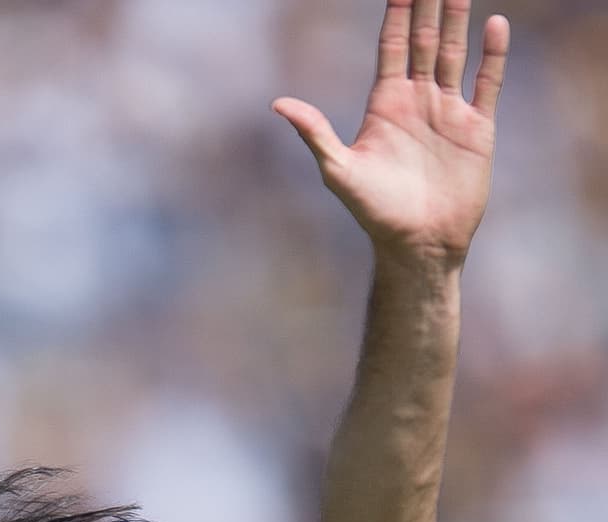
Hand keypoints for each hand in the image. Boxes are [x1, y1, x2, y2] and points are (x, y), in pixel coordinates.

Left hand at [273, 0, 508, 266]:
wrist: (418, 246)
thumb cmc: (375, 213)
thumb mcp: (340, 171)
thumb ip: (315, 133)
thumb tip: (278, 104)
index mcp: (385, 104)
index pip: (392, 45)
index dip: (396, 11)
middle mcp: (418, 100)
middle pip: (425, 40)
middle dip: (429, 4)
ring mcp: (448, 111)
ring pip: (455, 53)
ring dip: (458, 19)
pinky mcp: (476, 128)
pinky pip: (486, 82)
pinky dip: (492, 54)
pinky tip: (495, 24)